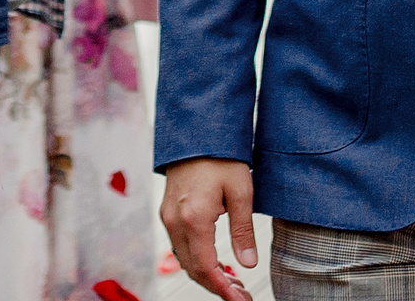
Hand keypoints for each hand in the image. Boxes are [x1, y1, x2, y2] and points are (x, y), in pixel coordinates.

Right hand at [160, 158, 258, 300]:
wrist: (197, 130)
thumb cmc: (222, 156)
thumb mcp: (241, 191)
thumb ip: (243, 230)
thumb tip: (247, 264)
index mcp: (194, 219)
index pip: (206, 267)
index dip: (223, 289)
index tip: (240, 300)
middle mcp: (175, 222)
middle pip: (192, 268)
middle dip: (216, 286)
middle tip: (240, 294)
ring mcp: (168, 217)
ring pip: (184, 259)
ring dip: (206, 274)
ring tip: (232, 281)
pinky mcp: (168, 212)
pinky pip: (180, 245)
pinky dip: (196, 259)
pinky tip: (214, 261)